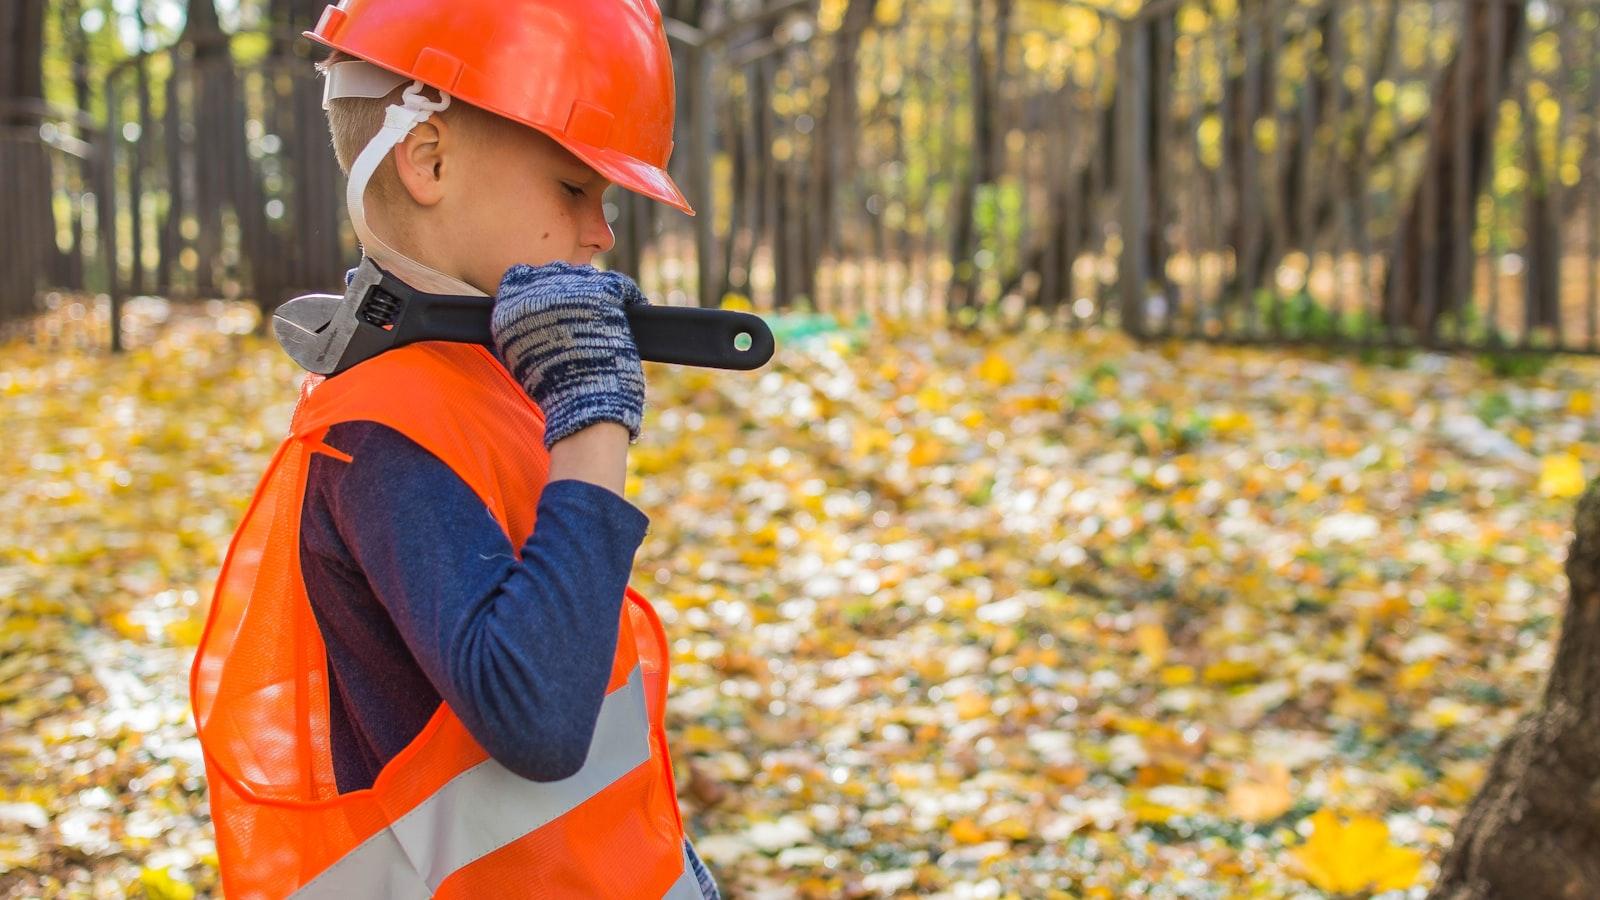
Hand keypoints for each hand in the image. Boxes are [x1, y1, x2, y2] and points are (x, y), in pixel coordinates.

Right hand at [489, 262, 648, 449]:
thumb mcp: (522, 358)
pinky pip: (619, 284)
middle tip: (585, 312)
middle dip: (570, 288)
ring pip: (586, 275)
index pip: (521, 276)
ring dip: (596, 290)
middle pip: (556, 273)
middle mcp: (536, 290)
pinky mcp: (601, 292)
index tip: (555, 302)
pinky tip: (631, 308)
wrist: (583, 401)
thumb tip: (532, 318)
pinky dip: (629, 296)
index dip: (541, 287)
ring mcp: (568, 287)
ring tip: (605, 317)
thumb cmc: (555, 390)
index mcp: (510, 306)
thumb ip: (521, 330)